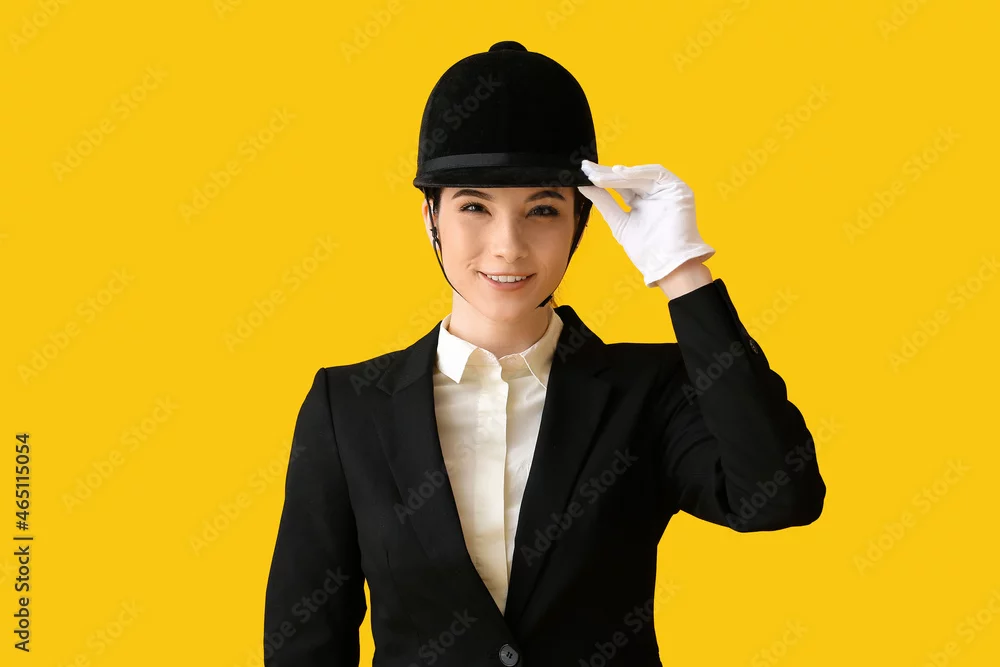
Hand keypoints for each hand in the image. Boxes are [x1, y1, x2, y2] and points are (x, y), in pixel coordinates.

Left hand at [577, 160, 714, 286]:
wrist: (666, 265)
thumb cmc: (646, 250)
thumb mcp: (619, 222)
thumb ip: (603, 202)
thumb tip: (583, 185)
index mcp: (640, 202)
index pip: (619, 185)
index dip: (602, 178)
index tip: (584, 172)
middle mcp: (653, 193)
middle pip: (628, 178)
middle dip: (606, 173)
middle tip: (587, 169)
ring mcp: (666, 190)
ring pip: (639, 175)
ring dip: (618, 175)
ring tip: (599, 177)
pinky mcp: (678, 188)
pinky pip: (657, 173)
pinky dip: (638, 172)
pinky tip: (620, 173)